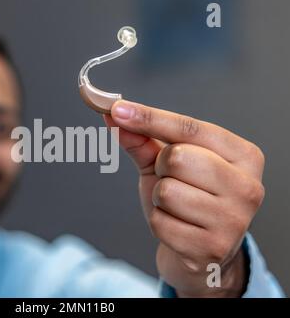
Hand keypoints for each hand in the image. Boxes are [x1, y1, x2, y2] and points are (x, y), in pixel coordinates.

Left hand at [104, 100, 264, 296]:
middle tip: (172, 180)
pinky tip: (177, 227)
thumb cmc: (187, 200)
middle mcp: (247, 186)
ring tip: (177, 207)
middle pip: (177, 157)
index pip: (190, 128)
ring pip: (167, 192)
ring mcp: (233, 220)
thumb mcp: (166, 165)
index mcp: (243, 155)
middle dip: (162, 168)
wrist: (199, 250)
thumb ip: (143, 139)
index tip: (117, 109)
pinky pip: (161, 223)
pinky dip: (158, 223)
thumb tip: (114, 114)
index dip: (150, 118)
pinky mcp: (211, 248)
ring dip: (159, 199)